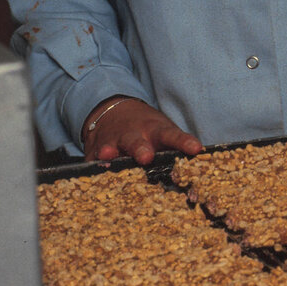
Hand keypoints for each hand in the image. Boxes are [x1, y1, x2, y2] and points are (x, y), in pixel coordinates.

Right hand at [82, 97, 202, 164]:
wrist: (114, 112)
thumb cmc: (147, 129)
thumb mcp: (163, 131)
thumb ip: (176, 145)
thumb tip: (198, 162)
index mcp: (155, 130)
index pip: (173, 136)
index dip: (184, 142)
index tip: (196, 149)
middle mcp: (133, 135)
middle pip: (137, 142)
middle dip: (141, 149)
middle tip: (146, 157)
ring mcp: (112, 142)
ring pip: (110, 148)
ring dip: (110, 153)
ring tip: (109, 155)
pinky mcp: (94, 151)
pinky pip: (91, 160)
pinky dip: (91, 166)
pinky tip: (89, 173)